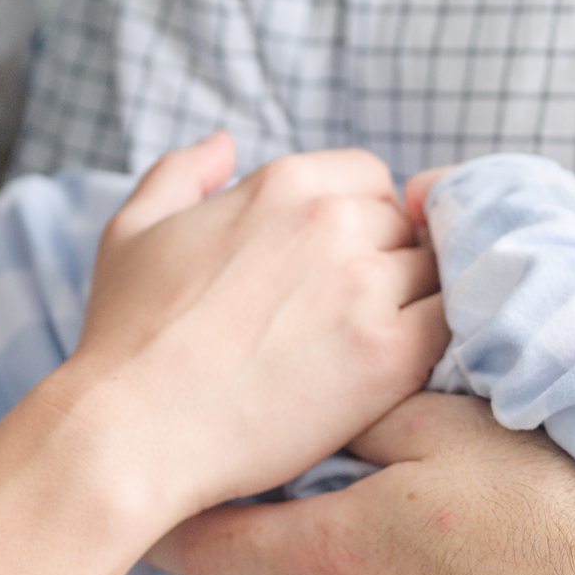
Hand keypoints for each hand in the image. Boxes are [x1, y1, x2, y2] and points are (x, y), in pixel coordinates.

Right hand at [67, 134, 449, 520]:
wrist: (134, 431)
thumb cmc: (125, 338)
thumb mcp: (132, 230)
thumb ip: (182, 172)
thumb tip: (224, 143)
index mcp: (284, 183)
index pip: (372, 178)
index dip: (360, 219)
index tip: (334, 264)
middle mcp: (334, 220)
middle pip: (404, 227)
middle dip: (385, 261)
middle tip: (344, 315)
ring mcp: (367, 286)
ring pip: (433, 272)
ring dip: (410, 302)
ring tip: (367, 345)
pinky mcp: (391, 354)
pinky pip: (449, 324)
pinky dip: (433, 340)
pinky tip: (394, 366)